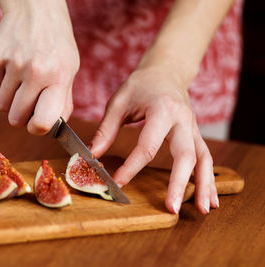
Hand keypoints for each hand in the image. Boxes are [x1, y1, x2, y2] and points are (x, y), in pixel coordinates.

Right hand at [0, 0, 78, 134]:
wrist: (37, 9)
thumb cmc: (57, 44)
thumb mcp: (70, 69)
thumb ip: (63, 100)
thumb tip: (53, 128)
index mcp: (58, 78)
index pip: (43, 122)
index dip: (36, 129)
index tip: (35, 124)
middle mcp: (35, 72)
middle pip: (16, 118)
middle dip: (20, 116)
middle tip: (26, 103)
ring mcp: (13, 63)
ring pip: (1, 105)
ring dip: (10, 100)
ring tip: (21, 82)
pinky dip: (1, 84)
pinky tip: (12, 68)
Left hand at [90, 66, 218, 214]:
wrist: (165, 72)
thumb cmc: (140, 85)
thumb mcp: (118, 102)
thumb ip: (106, 130)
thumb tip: (92, 156)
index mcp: (162, 109)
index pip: (147, 145)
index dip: (132, 167)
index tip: (117, 182)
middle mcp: (183, 120)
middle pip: (185, 155)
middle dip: (179, 183)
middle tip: (171, 208)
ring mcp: (193, 128)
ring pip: (203, 159)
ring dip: (204, 185)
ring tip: (202, 210)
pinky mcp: (195, 135)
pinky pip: (206, 158)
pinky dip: (210, 178)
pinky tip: (210, 198)